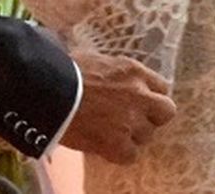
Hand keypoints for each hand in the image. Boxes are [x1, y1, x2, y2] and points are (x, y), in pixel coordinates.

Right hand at [59, 49, 175, 163]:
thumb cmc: (62, 70)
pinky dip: (118, 153)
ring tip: (110, 133)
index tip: (139, 101)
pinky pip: (131, 155)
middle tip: (133, 119)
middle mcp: (139, 95)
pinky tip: (104, 146)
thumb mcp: (93, 58)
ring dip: (131, 135)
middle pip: (166, 111)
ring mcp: (131, 121)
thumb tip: (104, 71)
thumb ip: (110, 69)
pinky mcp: (118, 144)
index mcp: (133, 71)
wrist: (48, 91)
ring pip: (146, 135)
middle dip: (153, 117)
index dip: (150, 95)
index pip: (161, 86)